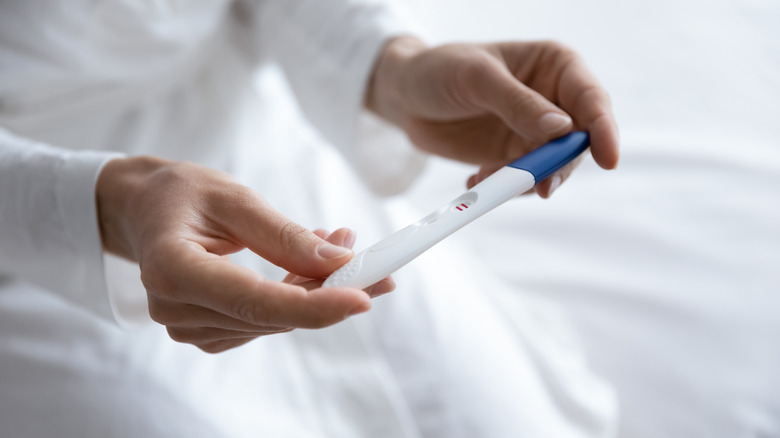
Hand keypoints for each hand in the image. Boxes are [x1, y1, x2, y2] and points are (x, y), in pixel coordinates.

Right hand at [96, 157, 393, 352]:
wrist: (145, 210)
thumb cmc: (182, 194)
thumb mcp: (234, 198)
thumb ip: (285, 235)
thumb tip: (340, 261)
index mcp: (172, 268)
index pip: (253, 300)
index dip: (312, 305)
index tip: (362, 298)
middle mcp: (174, 308)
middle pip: (272, 314)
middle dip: (330, 290)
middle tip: (374, 261)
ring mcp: (188, 326)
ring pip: (275, 320)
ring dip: (316, 289)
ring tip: (336, 243)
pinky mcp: (206, 331)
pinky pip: (265, 321)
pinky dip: (296, 297)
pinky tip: (309, 268)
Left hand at [367, 37, 618, 196]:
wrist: (404, 96)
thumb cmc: (439, 70)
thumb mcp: (476, 78)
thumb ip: (518, 103)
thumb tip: (562, 129)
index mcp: (555, 66)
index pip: (592, 99)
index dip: (604, 130)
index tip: (609, 159)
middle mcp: (553, 100)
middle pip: (578, 142)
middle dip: (558, 167)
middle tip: (535, 185)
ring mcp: (534, 132)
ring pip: (552, 168)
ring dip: (525, 181)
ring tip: (485, 179)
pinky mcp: (513, 157)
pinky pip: (523, 181)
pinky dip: (504, 188)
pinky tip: (475, 180)